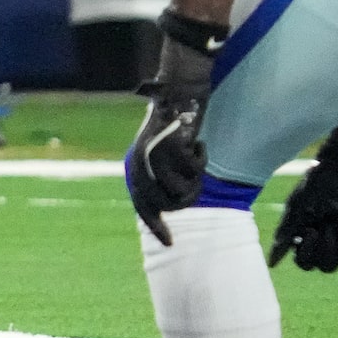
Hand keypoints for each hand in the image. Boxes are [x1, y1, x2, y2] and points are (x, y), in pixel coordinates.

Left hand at [126, 37, 215, 243]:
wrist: (179, 93)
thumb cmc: (176, 127)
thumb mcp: (164, 155)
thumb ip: (164, 178)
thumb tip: (173, 207)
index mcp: (134, 167)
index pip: (143, 206)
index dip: (156, 226)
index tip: (171, 244)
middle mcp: (138, 164)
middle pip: (167, 205)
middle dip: (188, 197)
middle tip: (198, 180)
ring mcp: (152, 156)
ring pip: (183, 190)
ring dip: (197, 177)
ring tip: (195, 155)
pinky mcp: (168, 147)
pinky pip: (195, 171)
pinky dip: (202, 160)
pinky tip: (198, 144)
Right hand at [268, 156, 337, 271]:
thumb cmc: (319, 184)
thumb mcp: (297, 209)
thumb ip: (285, 236)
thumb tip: (271, 263)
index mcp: (309, 239)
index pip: (306, 264)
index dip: (308, 253)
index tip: (310, 230)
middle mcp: (330, 244)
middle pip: (328, 267)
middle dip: (329, 245)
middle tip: (331, 221)